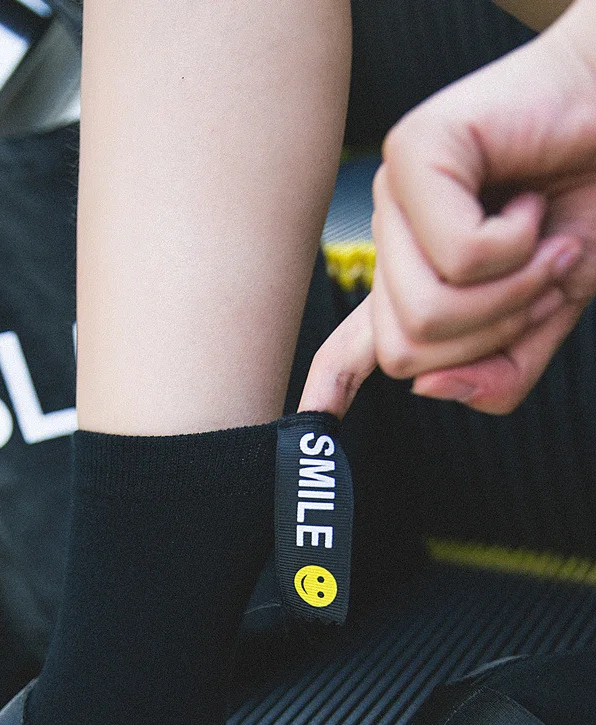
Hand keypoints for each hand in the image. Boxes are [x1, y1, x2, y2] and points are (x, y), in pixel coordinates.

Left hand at [301, 3, 595, 416]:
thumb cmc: (585, 202)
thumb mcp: (547, 311)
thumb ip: (499, 370)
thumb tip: (428, 388)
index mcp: (415, 276)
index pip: (355, 341)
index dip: (330, 380)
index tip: (310, 415)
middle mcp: (392, 240)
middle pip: (404, 351)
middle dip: (493, 331)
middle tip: (543, 273)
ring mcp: (393, 197)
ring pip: (425, 313)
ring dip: (512, 290)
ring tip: (541, 237)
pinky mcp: (412, 155)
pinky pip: (456, 256)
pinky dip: (518, 244)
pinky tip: (528, 200)